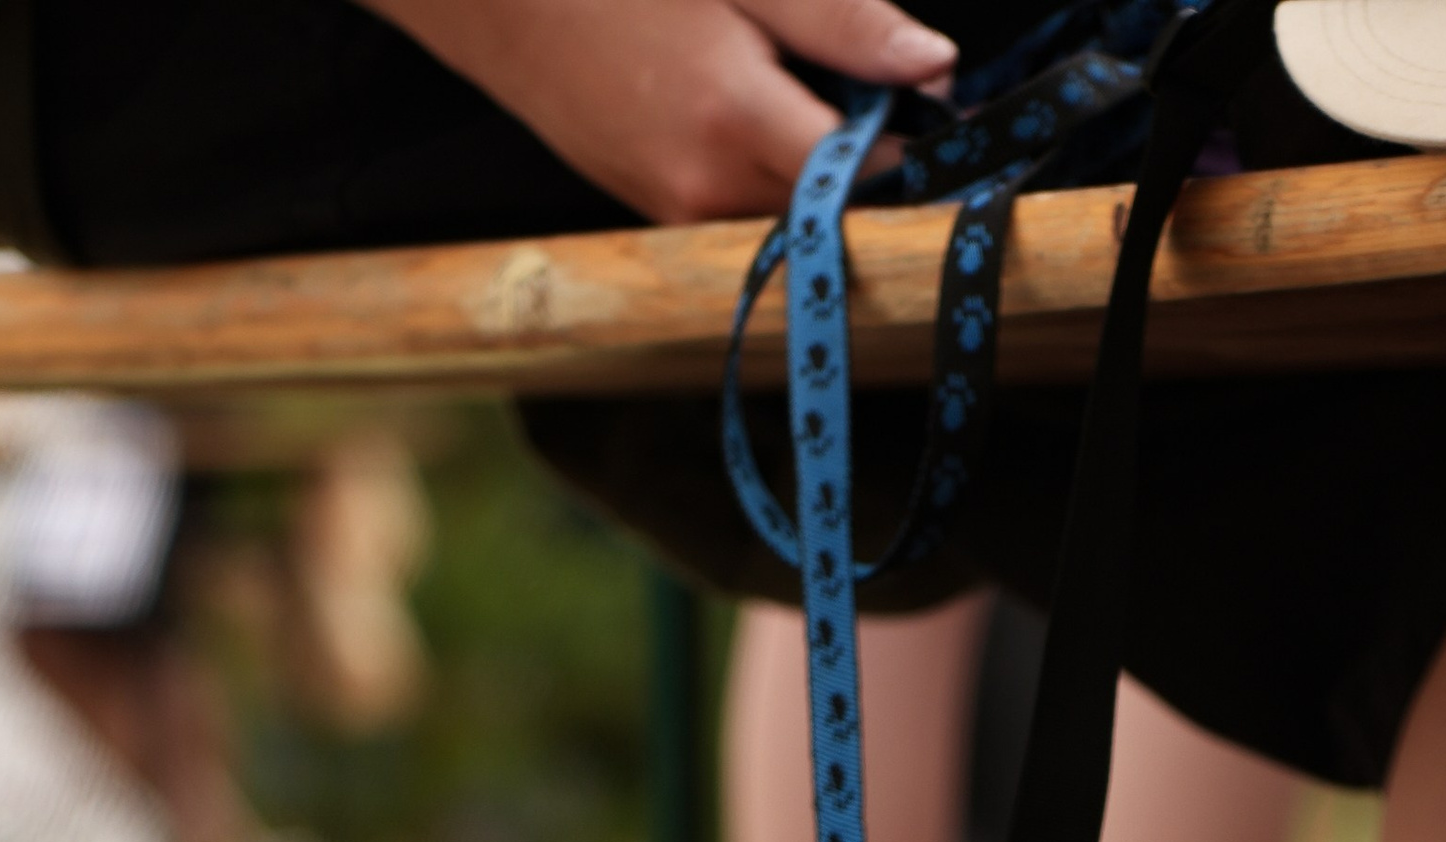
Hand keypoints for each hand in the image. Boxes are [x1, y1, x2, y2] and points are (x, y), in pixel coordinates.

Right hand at [365, 0, 959, 225]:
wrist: (490, 2)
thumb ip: (841, 21)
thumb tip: (936, 67)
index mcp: (738, 126)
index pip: (869, 178)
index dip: (921, 151)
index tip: (956, 119)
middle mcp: (708, 194)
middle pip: (835, 209)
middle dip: (876, 164)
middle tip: (890, 92)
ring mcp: (676, 215)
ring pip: (791, 216)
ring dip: (822, 171)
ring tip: (808, 92)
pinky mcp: (655, 215)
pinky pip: (744, 211)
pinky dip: (772, 174)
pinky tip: (758, 111)